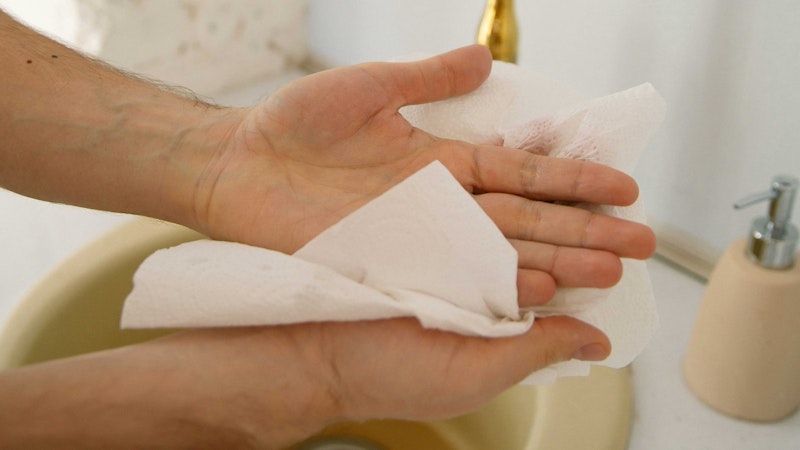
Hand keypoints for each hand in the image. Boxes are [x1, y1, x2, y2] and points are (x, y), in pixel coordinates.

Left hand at [192, 45, 654, 306]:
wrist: (238, 164)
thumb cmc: (295, 125)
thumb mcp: (369, 88)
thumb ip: (427, 79)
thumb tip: (482, 57)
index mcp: (441, 161)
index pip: (523, 170)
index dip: (572, 179)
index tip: (623, 186)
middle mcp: (440, 204)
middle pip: (525, 217)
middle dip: (583, 230)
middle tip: (641, 243)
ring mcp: (418, 236)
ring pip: (500, 251)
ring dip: (555, 261)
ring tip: (609, 272)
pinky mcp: (391, 262)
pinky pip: (453, 276)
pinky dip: (495, 284)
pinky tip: (537, 293)